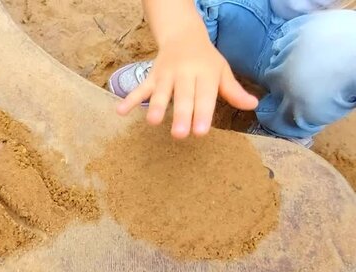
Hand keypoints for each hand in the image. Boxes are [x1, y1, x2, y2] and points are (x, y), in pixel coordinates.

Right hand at [116, 34, 258, 138]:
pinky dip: (130, 99)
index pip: (204, 96)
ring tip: (152, 122)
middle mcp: (185, 74)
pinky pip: (140, 88)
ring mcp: (166, 75)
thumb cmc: (205, 60)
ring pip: (160, 92)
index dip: (203, 114)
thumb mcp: (221, 71)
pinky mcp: (152, 76)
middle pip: (182, 97)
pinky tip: (120, 111)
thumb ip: (233, 91)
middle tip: (179, 135)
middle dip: (180, 115)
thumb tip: (253, 105)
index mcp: (205, 74)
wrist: (182, 35)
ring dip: (155, 107)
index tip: (201, 131)